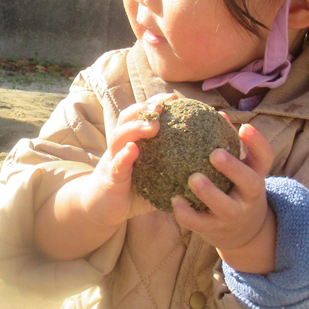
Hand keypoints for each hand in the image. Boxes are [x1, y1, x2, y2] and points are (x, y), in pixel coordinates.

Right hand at [33, 98, 163, 260]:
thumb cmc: (131, 193)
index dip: (155, 103)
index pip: (142, 116)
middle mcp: (121, 146)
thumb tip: (206, 173)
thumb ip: (175, 175)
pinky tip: (132, 150)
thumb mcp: (156, 180)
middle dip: (145, 108)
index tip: (173, 98)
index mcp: (133, 142)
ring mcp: (113, 160)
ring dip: (135, 128)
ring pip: (119, 136)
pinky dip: (123, 156)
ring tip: (153, 126)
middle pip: (128, 118)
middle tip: (164, 105)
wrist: (101, 210)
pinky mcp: (109, 177)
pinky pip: (116, 164)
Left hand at [172, 119, 277, 273]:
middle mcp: (249, 197)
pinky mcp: (215, 229)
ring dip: (209, 193)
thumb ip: (231, 144)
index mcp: (255, 176)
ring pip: (225, 207)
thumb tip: (218, 113)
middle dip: (233, 168)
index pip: (265, 159)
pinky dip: (187, 214)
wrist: (242, 232)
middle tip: (215, 153)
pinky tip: (174, 199)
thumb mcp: (241, 169)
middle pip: (250, 183)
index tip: (244, 126)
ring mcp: (233, 215)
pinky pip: (201, 223)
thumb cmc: (236, 188)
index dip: (258, 143)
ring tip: (193, 178)